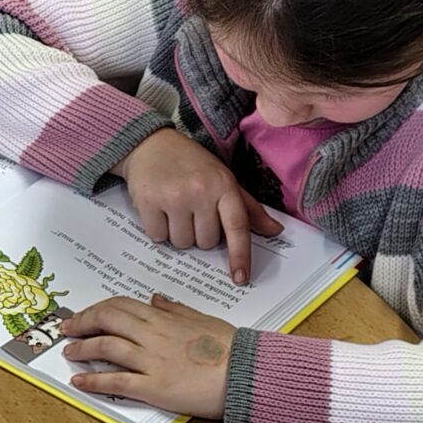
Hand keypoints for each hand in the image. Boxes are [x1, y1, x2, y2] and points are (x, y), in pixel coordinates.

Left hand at [59, 294, 235, 418]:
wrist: (247, 373)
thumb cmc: (232, 348)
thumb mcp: (203, 319)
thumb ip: (176, 309)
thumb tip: (156, 299)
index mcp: (165, 318)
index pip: (121, 305)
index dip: (97, 309)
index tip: (85, 314)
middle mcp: (154, 335)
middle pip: (107, 320)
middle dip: (82, 322)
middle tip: (68, 328)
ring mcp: (152, 361)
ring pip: (106, 347)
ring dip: (82, 349)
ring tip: (69, 352)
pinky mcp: (155, 387)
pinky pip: (116, 381)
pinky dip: (93, 381)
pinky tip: (79, 381)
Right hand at [117, 130, 282, 277]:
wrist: (150, 144)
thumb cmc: (191, 164)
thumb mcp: (223, 179)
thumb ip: (248, 208)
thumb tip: (275, 230)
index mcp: (224, 184)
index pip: (237, 227)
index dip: (240, 255)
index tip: (241, 278)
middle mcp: (200, 190)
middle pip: (206, 242)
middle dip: (199, 234)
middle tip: (192, 211)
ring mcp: (173, 196)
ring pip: (182, 243)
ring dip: (178, 234)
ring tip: (174, 209)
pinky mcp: (148, 201)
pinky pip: (158, 237)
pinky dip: (158, 230)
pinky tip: (159, 210)